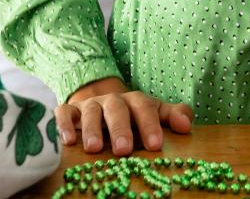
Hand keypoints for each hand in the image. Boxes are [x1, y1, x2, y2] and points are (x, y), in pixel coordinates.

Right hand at [56, 77, 194, 155]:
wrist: (100, 104)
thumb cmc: (131, 117)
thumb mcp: (153, 114)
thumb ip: (171, 116)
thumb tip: (186, 125)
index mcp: (135, 101)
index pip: (144, 108)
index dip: (150, 125)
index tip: (155, 146)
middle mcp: (112, 101)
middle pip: (117, 109)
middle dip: (120, 128)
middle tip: (124, 149)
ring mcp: (89, 105)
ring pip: (90, 112)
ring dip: (92, 129)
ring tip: (94, 149)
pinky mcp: (69, 111)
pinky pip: (63, 113)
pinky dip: (63, 125)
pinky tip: (67, 142)